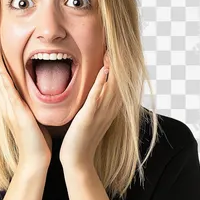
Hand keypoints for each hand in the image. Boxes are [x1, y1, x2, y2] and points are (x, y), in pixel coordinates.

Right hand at [0, 43, 51, 168]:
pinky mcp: (18, 115)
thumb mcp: (32, 120)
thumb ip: (30, 108)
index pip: (0, 82)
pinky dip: (4, 81)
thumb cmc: (36, 143)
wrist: (35, 161)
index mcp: (11, 107)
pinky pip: (10, 94)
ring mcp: (11, 110)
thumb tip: (33, 100)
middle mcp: (7, 106)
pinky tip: (0, 70)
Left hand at [59, 51, 119, 169]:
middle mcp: (110, 107)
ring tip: (113, 47)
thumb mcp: (92, 115)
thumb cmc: (81, 138)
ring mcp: (102, 112)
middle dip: (121, 60)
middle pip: (121, 79)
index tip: (118, 45)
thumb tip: (97, 85)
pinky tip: (103, 70)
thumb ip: (96, 101)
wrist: (77, 160)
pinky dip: (101, 83)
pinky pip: (98, 97)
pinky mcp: (90, 116)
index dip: (121, 63)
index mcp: (111, 106)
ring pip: (113, 85)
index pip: (120, 80)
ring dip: (114, 66)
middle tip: (119, 39)